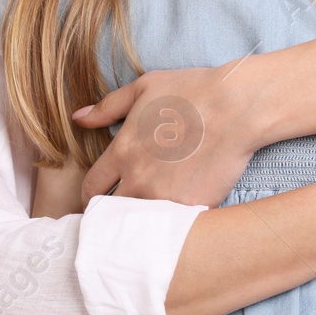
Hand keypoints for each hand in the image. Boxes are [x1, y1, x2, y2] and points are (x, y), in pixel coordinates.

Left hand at [72, 61, 266, 205]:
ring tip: (150, 218)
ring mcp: (165, 197)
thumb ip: (108, 107)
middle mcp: (138, 179)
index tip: (102, 198)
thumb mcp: (144, 88)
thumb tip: (78, 117)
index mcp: (122, 153)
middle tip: (125, 211)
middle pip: (111, 212)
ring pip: (140, 223)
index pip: (91, 189)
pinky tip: (178, 218)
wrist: (237, 106)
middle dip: (115, 212)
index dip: (93, 195)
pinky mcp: (192, 208)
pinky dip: (173, 224)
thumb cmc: (193, 91)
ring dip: (143, 221)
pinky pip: (174, 226)